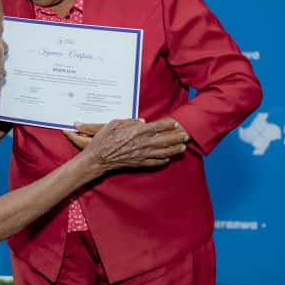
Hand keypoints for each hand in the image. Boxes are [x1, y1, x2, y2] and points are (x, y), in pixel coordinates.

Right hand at [71, 117, 189, 171]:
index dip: (168, 125)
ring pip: (162, 152)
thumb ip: (129, 121)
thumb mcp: (114, 123)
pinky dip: (163, 161)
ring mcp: (141, 155)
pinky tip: (169, 159)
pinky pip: (154, 163)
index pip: (157, 127)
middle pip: (164, 140)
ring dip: (174, 149)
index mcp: (136, 132)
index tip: (177, 123)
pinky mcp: (138, 163)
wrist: (97, 158)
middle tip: (186, 135)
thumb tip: (142, 122)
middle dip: (176, 137)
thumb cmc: (103, 139)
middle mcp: (141, 143)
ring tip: (183, 147)